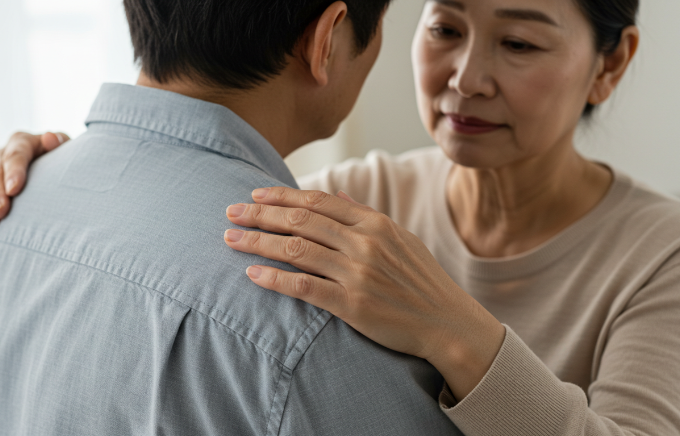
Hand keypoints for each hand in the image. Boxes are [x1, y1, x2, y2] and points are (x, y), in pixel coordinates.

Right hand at [0, 131, 68, 238]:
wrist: (56, 169)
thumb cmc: (64, 159)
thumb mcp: (66, 149)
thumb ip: (59, 143)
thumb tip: (50, 138)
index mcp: (21, 143)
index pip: (16, 154)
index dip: (14, 171)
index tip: (14, 189)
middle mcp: (2, 157)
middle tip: (0, 212)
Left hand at [224, 187, 505, 400]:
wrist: (448, 323)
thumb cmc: (422, 280)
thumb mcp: (400, 238)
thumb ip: (366, 216)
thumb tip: (339, 194)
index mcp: (374, 223)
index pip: (317, 201)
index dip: (282, 196)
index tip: (255, 194)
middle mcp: (363, 243)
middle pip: (300, 221)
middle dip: (261, 214)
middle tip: (231, 211)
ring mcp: (357, 273)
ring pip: (296, 250)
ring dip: (259, 242)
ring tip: (231, 239)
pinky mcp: (352, 304)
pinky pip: (305, 287)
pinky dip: (276, 279)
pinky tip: (252, 274)